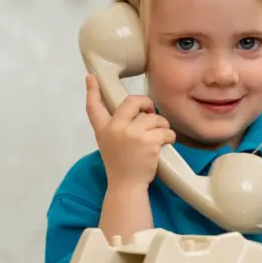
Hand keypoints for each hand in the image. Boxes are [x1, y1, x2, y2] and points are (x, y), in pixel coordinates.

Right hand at [85, 74, 176, 190]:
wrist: (127, 185)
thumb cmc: (120, 165)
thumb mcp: (109, 143)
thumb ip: (115, 126)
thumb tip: (133, 110)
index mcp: (103, 129)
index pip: (94, 106)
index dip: (92, 90)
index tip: (91, 77)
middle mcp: (116, 128)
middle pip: (133, 101)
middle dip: (147, 103)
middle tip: (151, 112)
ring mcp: (133, 134)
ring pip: (155, 117)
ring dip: (162, 126)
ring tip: (159, 136)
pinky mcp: (149, 142)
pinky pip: (166, 131)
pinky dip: (170, 137)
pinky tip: (166, 143)